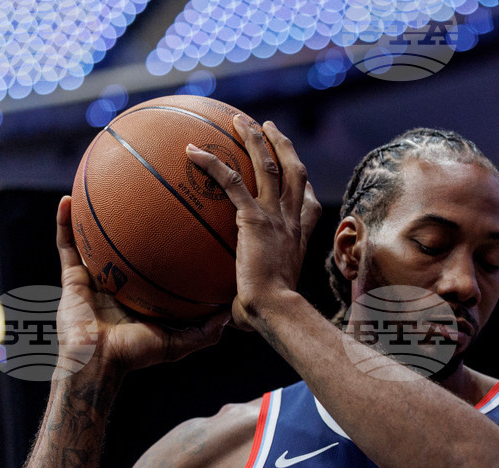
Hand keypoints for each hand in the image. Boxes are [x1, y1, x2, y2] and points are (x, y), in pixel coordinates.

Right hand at [55, 196, 228, 377]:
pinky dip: (64, 222)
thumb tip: (233, 311)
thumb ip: (207, 330)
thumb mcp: (180, 342)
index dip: (172, 239)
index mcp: (144, 290)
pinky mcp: (72, 276)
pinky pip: (66, 243)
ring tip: (105, 179)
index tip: (188, 214)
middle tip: (150, 186)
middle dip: (138, 214)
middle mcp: (121, 278)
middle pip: (131, 238)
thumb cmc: (136, 356)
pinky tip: (67, 199)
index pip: (161, 258)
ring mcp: (96, 274)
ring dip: (97, 208)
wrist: (95, 364)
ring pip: (96, 234)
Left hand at [185, 117, 320, 329]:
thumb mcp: (262, 299)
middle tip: (267, 126)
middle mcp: (291, 221)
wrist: (276, 310)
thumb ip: (247, 297)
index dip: (303, 184)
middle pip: (293, 171)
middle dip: (281, 144)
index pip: (308, 204)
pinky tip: (191, 151)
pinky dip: (212, 163)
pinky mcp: (254, 218)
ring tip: (239, 119)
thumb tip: (224, 317)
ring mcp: (275, 217)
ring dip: (254, 138)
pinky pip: (232, 181)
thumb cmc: (269, 315)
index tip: (296, 172)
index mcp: (298, 238)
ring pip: (269, 165)